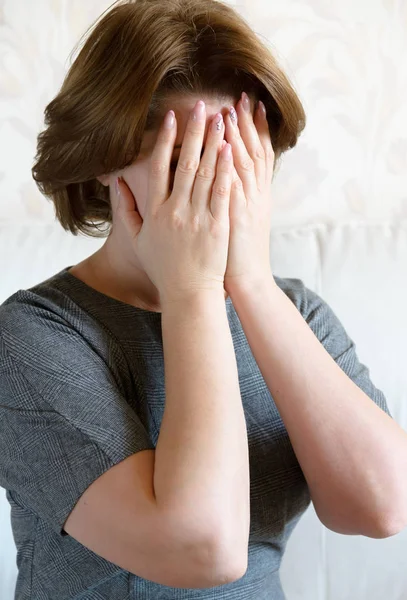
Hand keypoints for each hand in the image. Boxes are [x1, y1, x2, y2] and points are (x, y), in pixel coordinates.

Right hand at [115, 101, 233, 303]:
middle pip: (184, 163)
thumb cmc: (163, 268)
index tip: (172, 117)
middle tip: (202, 105)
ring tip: (222, 118)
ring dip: (214, 143)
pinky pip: (222, 193)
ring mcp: (197, 218)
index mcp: (155, 212)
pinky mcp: (218, 227)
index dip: (165, 140)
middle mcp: (175, 211)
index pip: (159, 168)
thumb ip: (124, 210)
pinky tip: (231, 149)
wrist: (189, 295)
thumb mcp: (138, 240)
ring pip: (205, 173)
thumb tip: (115, 182)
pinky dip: (226, 170)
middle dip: (194, 131)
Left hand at [222, 92, 274, 292]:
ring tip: (232, 109)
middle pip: (254, 151)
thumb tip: (233, 178)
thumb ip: (238, 196)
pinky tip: (227, 144)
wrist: (247, 278)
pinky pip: (234, 184)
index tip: (251, 105)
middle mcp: (255, 194)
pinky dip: (231, 164)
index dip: (255, 129)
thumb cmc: (239, 252)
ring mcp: (246, 203)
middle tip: (242, 96)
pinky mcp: (235, 215)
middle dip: (248, 123)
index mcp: (256, 193)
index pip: (258, 154)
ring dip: (239, 135)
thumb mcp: (246, 220)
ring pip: (245, 163)